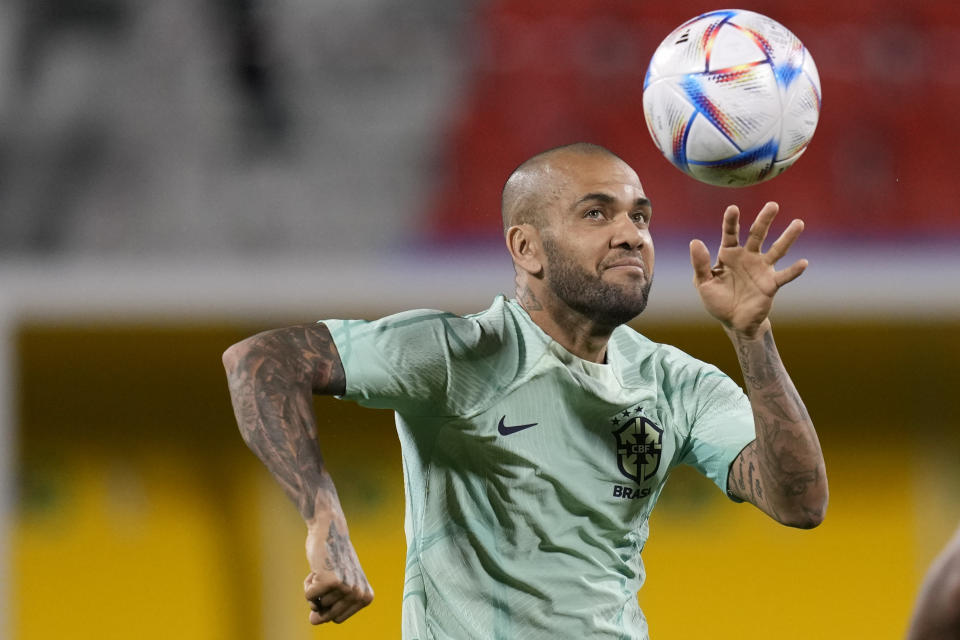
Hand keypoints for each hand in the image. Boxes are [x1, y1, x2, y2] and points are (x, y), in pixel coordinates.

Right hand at [303, 513, 373, 624]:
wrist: (330, 531)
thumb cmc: (333, 561)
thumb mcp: (337, 589)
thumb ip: (327, 610)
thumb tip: (313, 621)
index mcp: (365, 598)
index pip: (337, 619)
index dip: (329, 603)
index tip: (336, 583)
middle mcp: (359, 594)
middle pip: (327, 616)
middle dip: (320, 599)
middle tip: (328, 577)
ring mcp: (346, 588)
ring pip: (316, 605)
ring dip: (314, 588)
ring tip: (324, 569)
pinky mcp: (330, 581)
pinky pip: (309, 596)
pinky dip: (307, 584)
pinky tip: (317, 569)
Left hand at [689, 202, 806, 337]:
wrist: (734, 322)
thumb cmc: (717, 300)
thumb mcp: (703, 283)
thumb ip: (700, 264)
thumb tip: (695, 242)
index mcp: (729, 254)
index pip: (730, 233)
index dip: (731, 221)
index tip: (733, 208)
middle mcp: (748, 257)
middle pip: (757, 234)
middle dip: (764, 220)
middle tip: (772, 205)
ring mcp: (762, 269)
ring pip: (777, 250)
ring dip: (788, 237)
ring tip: (798, 223)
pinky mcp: (771, 284)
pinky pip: (784, 276)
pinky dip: (794, 270)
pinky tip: (803, 263)